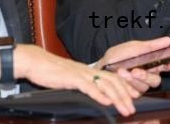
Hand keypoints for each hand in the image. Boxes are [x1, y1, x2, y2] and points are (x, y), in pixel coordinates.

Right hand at [12, 44, 137, 115]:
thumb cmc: (49, 71)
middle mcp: (88, 71)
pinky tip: (106, 102)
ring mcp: (81, 73)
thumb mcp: (69, 79)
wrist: (34, 61)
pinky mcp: (71, 78)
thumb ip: (80, 84)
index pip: (112, 77)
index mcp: (88, 71)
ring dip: (117, 98)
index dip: (125, 86)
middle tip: (133, 107)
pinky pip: (88, 86)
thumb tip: (89, 95)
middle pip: (113, 81)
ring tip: (125, 109)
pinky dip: (99, 95)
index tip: (135, 96)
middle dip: (125, 95)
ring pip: (105, 84)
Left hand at [96, 37, 169, 93]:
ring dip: (132, 80)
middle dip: (146, 76)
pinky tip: (119, 79)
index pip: (166, 66)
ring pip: (144, 88)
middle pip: (156, 80)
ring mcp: (140, 86)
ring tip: (121, 71)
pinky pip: (133, 94)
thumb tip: (168, 40)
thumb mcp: (134, 47)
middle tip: (135, 71)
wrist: (102, 66)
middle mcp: (148, 76)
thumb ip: (151, 46)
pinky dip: (125, 86)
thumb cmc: (119, 56)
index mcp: (152, 64)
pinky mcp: (131, 94)